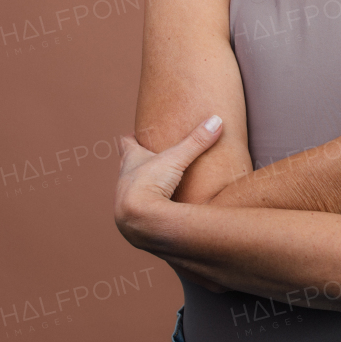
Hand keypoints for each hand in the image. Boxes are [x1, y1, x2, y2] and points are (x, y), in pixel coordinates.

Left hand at [114, 115, 223, 252]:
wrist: (138, 220)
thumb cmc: (150, 184)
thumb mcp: (176, 159)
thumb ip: (196, 142)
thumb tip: (216, 121)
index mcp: (131, 161)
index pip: (126, 144)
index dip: (131, 138)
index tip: (136, 135)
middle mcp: (123, 180)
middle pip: (126, 167)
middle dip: (136, 162)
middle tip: (148, 158)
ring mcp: (124, 202)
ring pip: (130, 191)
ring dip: (140, 188)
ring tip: (154, 188)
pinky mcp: (132, 221)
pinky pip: (138, 212)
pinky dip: (146, 209)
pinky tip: (158, 213)